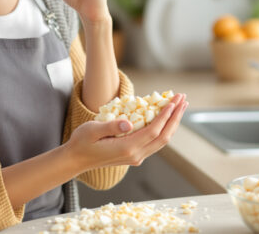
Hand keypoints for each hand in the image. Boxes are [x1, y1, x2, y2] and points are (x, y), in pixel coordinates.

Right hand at [64, 94, 188, 171]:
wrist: (75, 160)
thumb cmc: (81, 142)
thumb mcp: (92, 130)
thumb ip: (111, 126)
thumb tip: (128, 122)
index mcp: (127, 148)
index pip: (154, 131)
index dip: (166, 116)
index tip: (174, 101)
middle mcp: (135, 155)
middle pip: (163, 136)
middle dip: (175, 117)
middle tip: (183, 99)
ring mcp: (136, 157)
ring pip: (161, 140)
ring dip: (172, 123)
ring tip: (179, 106)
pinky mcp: (134, 156)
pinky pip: (154, 142)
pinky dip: (164, 128)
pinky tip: (166, 118)